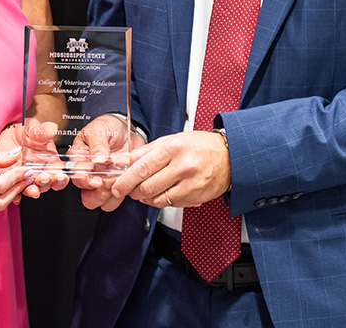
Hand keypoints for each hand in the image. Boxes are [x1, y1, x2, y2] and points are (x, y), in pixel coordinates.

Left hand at [0, 122, 67, 202]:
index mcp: (50, 161)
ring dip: (33, 191)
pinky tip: (16, 194)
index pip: (59, 172)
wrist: (7, 136)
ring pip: (33, 189)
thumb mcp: (33, 128)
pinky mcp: (13, 182)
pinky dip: (16, 195)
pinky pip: (16, 192)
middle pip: (48, 184)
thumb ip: (41, 131)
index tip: (60, 176)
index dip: (61, 177)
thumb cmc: (25, 132)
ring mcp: (27, 178)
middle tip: (43, 179)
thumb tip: (51, 128)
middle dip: (47, 184)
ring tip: (32, 189)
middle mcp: (40, 172)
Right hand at [68, 115, 145, 211]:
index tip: (97, 180)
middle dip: (99, 193)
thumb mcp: (99, 130)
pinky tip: (127, 181)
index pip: (77, 177)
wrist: (127, 128)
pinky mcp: (117, 186)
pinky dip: (123, 194)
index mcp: (79, 159)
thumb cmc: (108, 126)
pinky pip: (116, 200)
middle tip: (109, 182)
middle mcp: (89, 174)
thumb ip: (97, 145)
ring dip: (111, 196)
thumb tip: (97, 160)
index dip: (86, 181)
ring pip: (101, 202)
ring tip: (119, 181)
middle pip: (87, 197)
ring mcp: (103, 182)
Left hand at [109, 130, 230, 209]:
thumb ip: (147, 151)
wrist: (229, 156)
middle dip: (133, 191)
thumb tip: (126, 161)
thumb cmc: (198, 145)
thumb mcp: (172, 140)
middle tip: (129, 189)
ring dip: (146, 198)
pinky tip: (162, 192)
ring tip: (144, 191)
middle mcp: (182, 166)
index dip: (126, 180)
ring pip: (158, 200)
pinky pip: (171, 204)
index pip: (142, 168)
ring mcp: (191, 184)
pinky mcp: (196, 197)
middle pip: (148, 187)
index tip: (116, 187)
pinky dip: (161, 201)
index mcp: (173, 148)